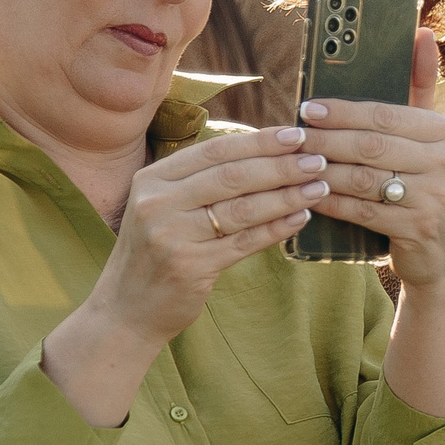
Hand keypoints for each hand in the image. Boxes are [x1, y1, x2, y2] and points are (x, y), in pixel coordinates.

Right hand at [88, 128, 335, 353]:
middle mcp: (158, 203)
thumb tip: (259, 150)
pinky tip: (300, 218)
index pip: (215, 151)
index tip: (296, 135)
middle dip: (281, 166)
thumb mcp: (161, 206)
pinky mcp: (191, 267)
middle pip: (232, 176)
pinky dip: (276, 228)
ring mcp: (172, 235)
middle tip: (318, 160)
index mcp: (151, 179)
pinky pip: (244, 242)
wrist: (125, 309)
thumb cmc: (154, 252)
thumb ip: (198, 180)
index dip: (259, 141)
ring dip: (287, 196)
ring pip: (243, 208)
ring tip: (319, 187)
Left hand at [292, 29, 444, 295]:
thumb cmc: (421, 185)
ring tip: (295, 166)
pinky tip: (309, 196)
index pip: (386, 114)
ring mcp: (436, 197)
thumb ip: (419, 87)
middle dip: (326, 141)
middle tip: (293, 138)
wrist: (441, 253)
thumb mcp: (426, 138)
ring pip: (363, 178)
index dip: (343, 110)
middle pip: (371, 145)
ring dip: (323, 171)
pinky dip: (331, 202)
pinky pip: (363, 210)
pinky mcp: (419, 228)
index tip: (307, 108)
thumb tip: (419, 32)